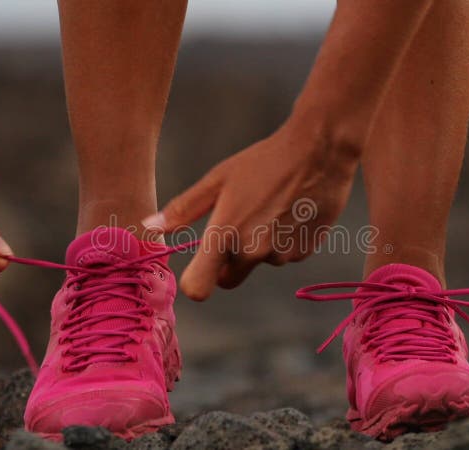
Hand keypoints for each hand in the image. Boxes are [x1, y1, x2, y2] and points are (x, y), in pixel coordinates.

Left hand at [143, 119, 358, 299]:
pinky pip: (284, 255)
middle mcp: (253, 252)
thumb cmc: (263, 161)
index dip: (195, 282)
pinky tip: (290, 211)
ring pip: (259, 262)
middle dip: (227, 260)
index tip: (198, 266)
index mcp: (226, 234)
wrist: (319, 151)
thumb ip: (183, 209)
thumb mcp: (218, 179)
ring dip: (259, 245)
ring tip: (270, 206)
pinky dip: (283, 240)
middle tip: (238, 221)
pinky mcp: (305, 252)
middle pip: (229, 277)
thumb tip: (149, 228)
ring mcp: (282, 255)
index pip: (199, 288)